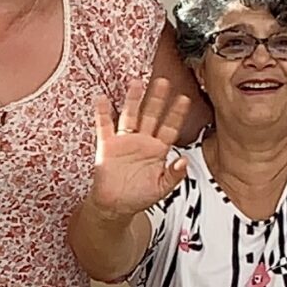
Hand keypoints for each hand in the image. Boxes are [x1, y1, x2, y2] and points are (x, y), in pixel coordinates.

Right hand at [88, 77, 192, 215]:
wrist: (115, 205)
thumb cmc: (138, 197)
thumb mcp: (163, 189)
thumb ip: (175, 175)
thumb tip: (184, 161)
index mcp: (158, 150)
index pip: (170, 127)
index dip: (177, 114)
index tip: (184, 99)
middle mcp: (142, 142)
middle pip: (151, 115)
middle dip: (157, 98)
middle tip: (163, 81)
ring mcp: (125, 142)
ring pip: (130, 116)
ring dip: (133, 100)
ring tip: (137, 83)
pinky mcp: (108, 146)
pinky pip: (104, 126)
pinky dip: (102, 113)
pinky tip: (102, 100)